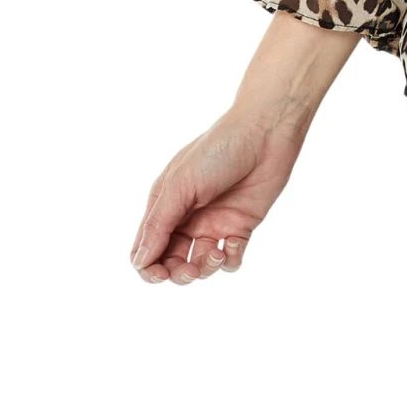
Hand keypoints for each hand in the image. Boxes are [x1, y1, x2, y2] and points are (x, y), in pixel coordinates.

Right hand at [129, 104, 308, 284]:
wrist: (266, 132)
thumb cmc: (218, 149)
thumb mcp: (181, 184)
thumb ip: (159, 224)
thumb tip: (140, 261)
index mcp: (167, 203)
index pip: (147, 247)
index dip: (148, 267)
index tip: (159, 274)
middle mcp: (188, 216)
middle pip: (172, 261)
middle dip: (178, 273)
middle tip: (190, 270)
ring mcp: (215, 221)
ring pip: (201, 264)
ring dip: (205, 269)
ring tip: (217, 254)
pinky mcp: (242, 225)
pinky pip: (231, 257)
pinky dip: (230, 261)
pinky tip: (234, 244)